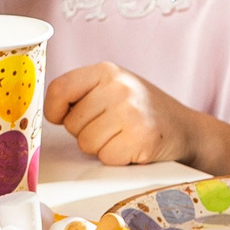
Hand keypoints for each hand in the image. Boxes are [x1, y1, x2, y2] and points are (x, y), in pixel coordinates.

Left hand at [45, 63, 203, 165]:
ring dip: (102, 147)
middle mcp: (118, 87)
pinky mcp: (140, 137)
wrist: (185, 128)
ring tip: (123, 136)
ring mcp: (130, 111)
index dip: (56, 111)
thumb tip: (44, 113)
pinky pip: (106, 157)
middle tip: (111, 127)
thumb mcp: (114, 88)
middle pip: (72, 123)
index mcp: (107, 71)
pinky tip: (133, 146)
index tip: (64, 116)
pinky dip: (117, 158)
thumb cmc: (142, 110)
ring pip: (86, 143)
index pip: (59, 90)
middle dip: (86, 132)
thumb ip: (82, 93)